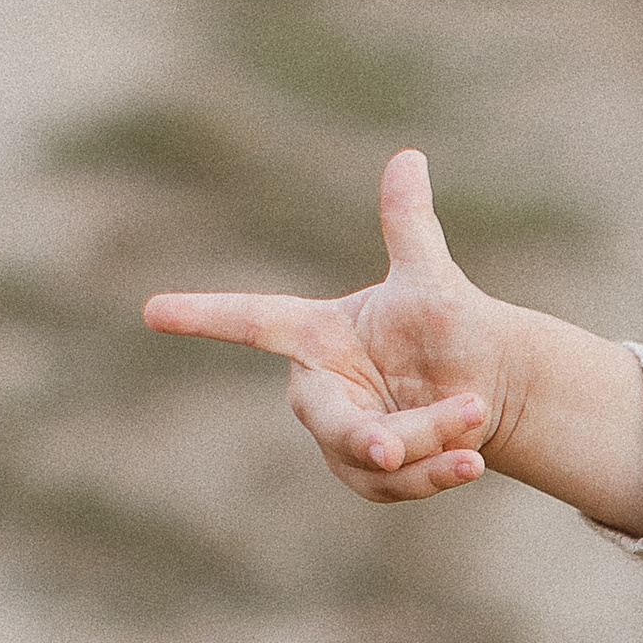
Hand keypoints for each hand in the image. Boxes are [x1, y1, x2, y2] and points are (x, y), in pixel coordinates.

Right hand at [144, 150, 642, 529]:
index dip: (205, 314)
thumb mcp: (431, 280)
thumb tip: (408, 157)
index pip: (255, 320)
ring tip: (476, 416)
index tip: (152, 310)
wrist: (490, 384)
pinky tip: (471, 461)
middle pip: (326, 417)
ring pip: (367, 455)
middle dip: (364, 434)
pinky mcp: (368, 476)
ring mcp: (341, 437)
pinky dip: (433, 475)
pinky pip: (391, 485)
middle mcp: (321, 387)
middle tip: (393, 445)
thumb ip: (409, 227)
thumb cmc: (451, 325)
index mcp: (320, 334)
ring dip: (425, 444)